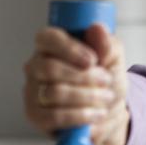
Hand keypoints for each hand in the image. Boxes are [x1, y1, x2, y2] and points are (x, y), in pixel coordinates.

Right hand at [23, 23, 129, 144]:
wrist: (108, 111)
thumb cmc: (105, 80)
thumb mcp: (114, 59)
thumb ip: (106, 44)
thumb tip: (97, 28)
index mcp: (52, 45)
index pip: (47, 38)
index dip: (69, 48)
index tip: (92, 60)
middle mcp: (36, 66)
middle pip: (49, 67)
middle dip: (84, 76)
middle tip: (106, 81)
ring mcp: (32, 91)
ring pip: (53, 93)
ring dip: (87, 96)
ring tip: (106, 97)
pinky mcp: (35, 115)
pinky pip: (54, 116)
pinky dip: (80, 115)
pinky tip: (96, 114)